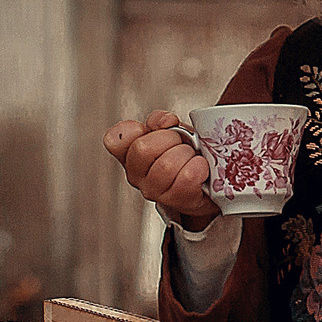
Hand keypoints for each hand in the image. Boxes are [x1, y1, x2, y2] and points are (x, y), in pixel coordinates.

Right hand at [103, 110, 220, 229]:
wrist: (207, 183)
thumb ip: (161, 121)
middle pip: (142, 149)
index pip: (114, 141)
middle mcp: (137, 175)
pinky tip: (200, 167)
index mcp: (130, 155)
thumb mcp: (172, 131)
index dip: (132, 130)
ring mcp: (154, 191)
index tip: (152, 128)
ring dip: (186, 154)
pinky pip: (186, 178)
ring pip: (166, 165)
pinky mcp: (176, 200)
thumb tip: (165, 122)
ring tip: (191, 157)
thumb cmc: (186, 156)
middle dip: (169, 138)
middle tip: (180, 143)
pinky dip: (198, 166)